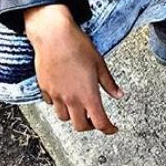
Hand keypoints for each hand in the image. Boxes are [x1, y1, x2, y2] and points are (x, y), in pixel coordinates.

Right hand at [27, 12, 122, 133]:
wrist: (54, 36)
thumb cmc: (78, 47)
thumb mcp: (100, 64)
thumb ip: (109, 83)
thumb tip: (119, 94)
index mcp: (88, 94)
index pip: (100, 122)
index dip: (108, 129)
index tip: (112, 129)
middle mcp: (71, 99)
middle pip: (80, 126)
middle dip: (90, 125)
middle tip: (96, 119)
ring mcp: (56, 95)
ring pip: (64, 117)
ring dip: (74, 116)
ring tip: (80, 106)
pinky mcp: (45, 89)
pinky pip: (52, 104)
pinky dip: (60, 104)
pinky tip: (65, 94)